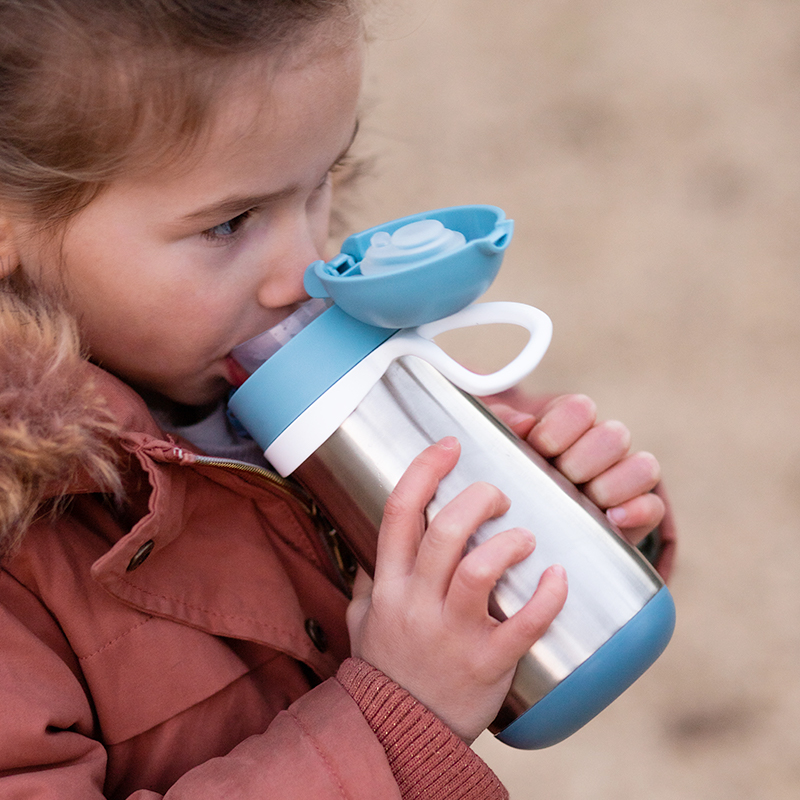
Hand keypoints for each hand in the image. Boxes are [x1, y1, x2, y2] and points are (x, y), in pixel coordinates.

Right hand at [347, 437, 567, 744]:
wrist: (400, 731)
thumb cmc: (387, 667)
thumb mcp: (364, 618)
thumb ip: (372, 578)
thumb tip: (379, 542)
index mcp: (390, 585)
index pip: (400, 512)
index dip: (426, 469)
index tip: (451, 444)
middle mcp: (418, 603)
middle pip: (445, 532)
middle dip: (478, 499)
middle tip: (499, 494)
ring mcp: (452, 634)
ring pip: (479, 570)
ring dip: (509, 543)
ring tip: (526, 537)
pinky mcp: (487, 663)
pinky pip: (522, 625)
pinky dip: (547, 597)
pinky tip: (559, 576)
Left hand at [487, 393, 663, 545]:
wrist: (524, 519)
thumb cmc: (512, 475)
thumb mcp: (497, 447)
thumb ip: (501, 425)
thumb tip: (522, 423)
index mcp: (570, 425)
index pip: (581, 409)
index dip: (558, 428)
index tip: (538, 447)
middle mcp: (602, 448)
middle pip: (615, 436)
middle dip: (582, 461)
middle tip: (560, 478)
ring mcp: (622, 480)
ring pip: (643, 467)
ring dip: (610, 485)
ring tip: (584, 501)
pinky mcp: (636, 515)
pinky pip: (653, 506)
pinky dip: (636, 512)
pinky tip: (611, 519)